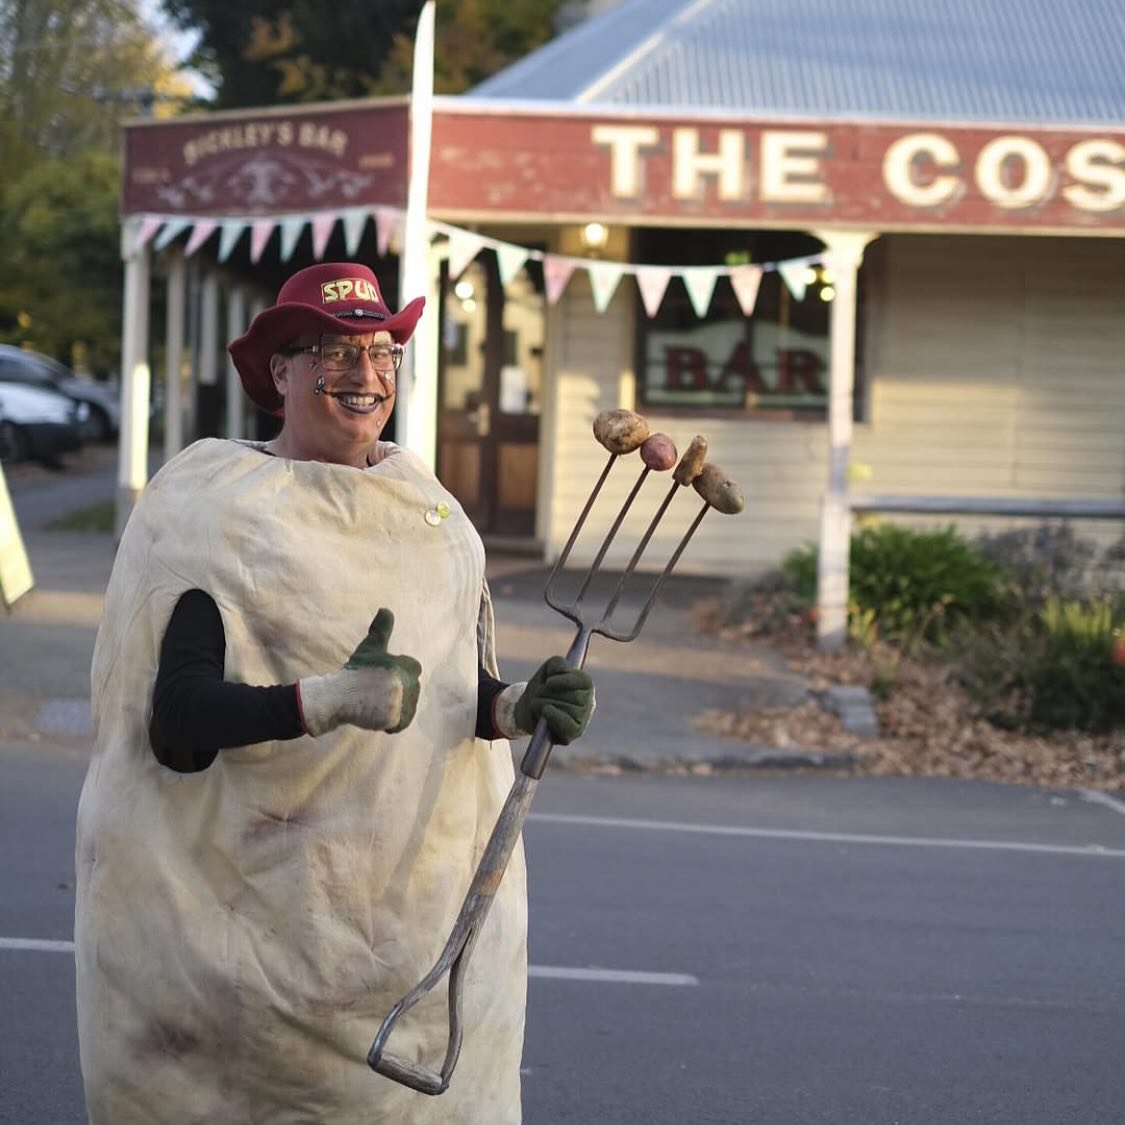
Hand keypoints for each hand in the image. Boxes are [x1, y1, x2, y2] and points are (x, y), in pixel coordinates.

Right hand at [298, 609, 421, 736]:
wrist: (339, 697)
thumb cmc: (355, 671)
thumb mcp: (370, 647)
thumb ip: (381, 628)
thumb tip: (386, 609)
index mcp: (407, 666)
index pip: (412, 668)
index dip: (397, 671)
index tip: (381, 676)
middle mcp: (408, 685)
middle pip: (411, 688)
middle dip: (396, 689)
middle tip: (376, 690)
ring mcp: (403, 703)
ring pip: (407, 705)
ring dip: (395, 705)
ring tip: (376, 702)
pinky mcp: (397, 720)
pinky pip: (401, 721)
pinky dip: (392, 721)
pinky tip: (378, 714)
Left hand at [508, 656, 594, 744]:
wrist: (527, 709)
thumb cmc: (541, 687)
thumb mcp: (548, 670)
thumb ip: (558, 664)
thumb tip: (561, 672)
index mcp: (585, 684)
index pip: (582, 681)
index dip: (565, 681)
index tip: (548, 682)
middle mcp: (589, 701)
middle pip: (571, 696)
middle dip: (548, 693)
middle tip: (538, 694)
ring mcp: (583, 718)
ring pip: (564, 708)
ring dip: (543, 704)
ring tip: (537, 704)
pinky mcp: (575, 732)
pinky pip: (567, 725)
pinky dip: (554, 717)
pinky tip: (545, 712)